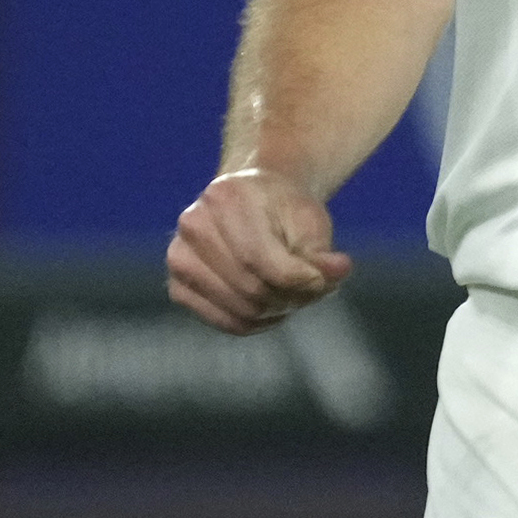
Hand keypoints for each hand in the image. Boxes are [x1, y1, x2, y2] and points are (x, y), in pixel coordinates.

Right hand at [166, 167, 354, 334]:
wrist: (254, 202)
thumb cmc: (285, 210)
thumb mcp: (311, 221)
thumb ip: (322, 252)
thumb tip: (338, 271)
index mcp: (225, 196)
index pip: (260, 258)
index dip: (298, 279)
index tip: (324, 280)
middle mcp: (194, 224)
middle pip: (251, 288)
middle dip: (291, 297)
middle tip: (313, 288)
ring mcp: (179, 256)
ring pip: (240, 309)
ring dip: (276, 311)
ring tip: (293, 293)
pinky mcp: (178, 285)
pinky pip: (224, 321)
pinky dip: (255, 321)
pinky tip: (271, 303)